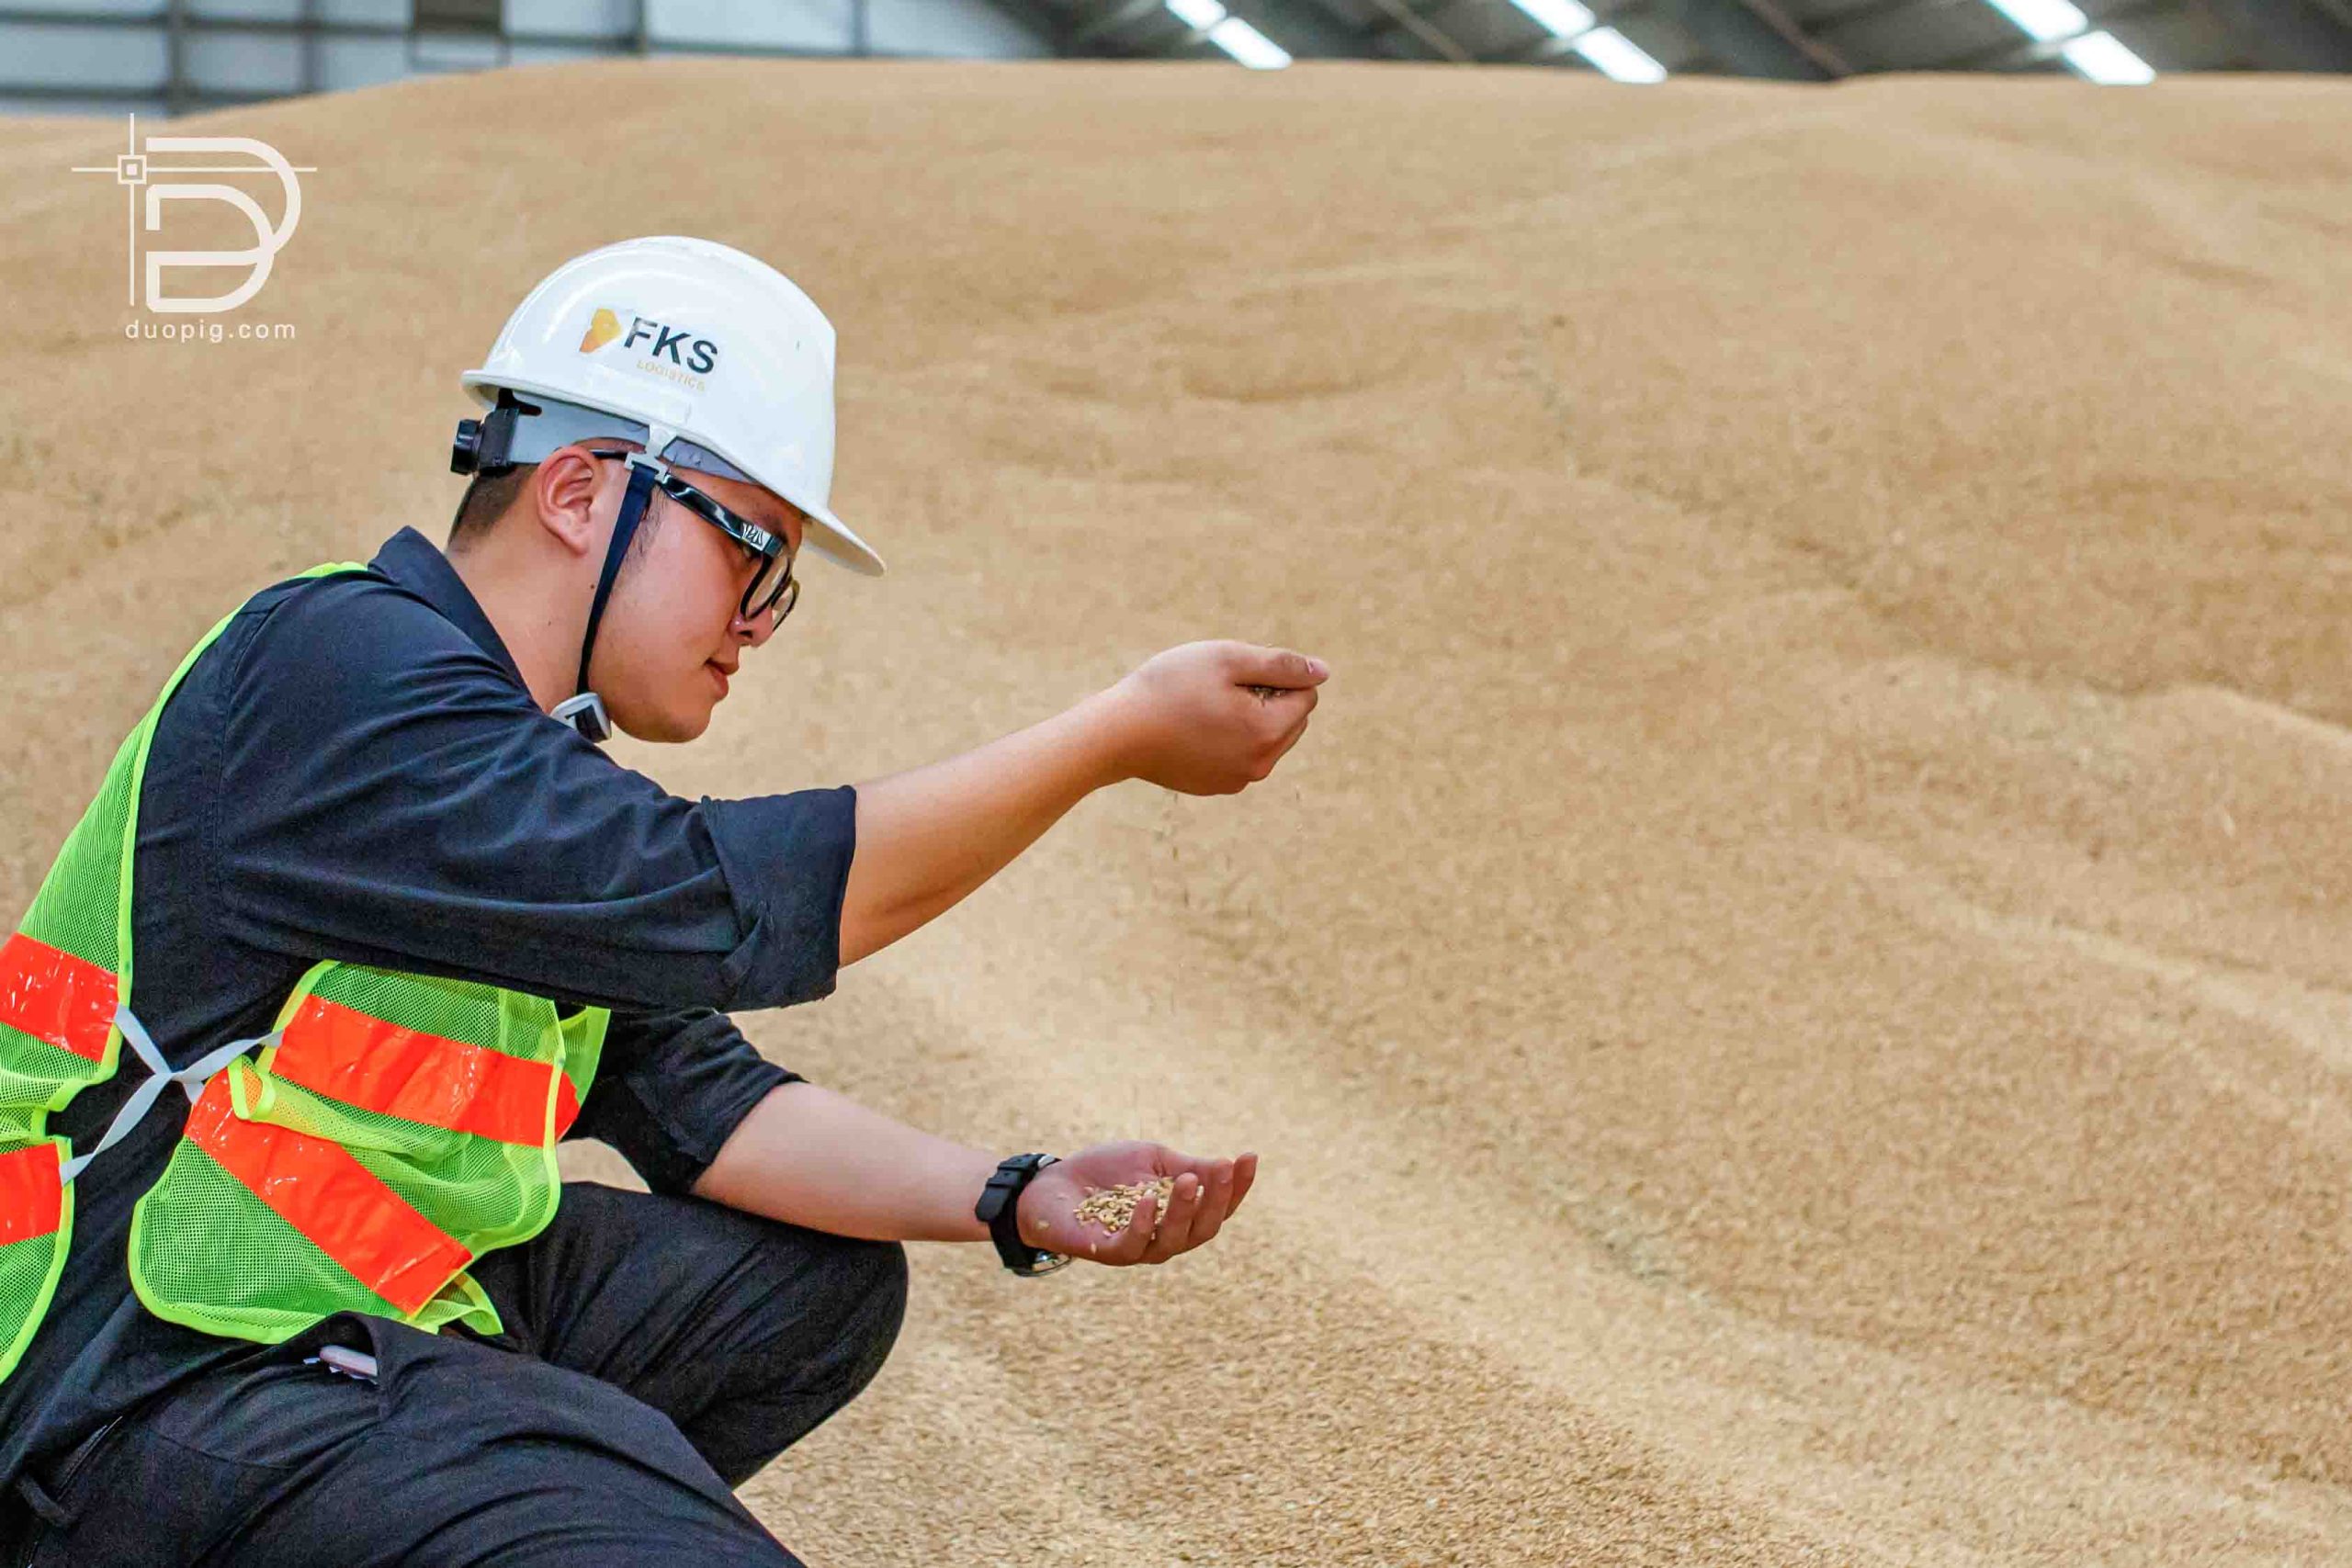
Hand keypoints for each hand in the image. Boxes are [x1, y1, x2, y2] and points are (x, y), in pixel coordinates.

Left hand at [1015, 1140, 1258, 1266]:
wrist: (1051, 1183)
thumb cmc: (1106, 1172)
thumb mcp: (1153, 1162)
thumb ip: (1187, 1167)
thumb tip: (1230, 1164)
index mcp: (1181, 1216)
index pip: (1219, 1207)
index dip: (1238, 1186)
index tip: (1248, 1156)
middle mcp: (1166, 1238)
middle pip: (1204, 1229)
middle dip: (1216, 1199)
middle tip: (1220, 1167)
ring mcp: (1138, 1249)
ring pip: (1173, 1241)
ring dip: (1183, 1211)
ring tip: (1186, 1180)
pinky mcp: (1106, 1252)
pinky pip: (1132, 1246)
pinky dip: (1143, 1224)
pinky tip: (1148, 1199)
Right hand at [1097, 641, 1327, 794]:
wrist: (1116, 733)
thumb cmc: (1170, 687)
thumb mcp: (1228, 659)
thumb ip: (1281, 664)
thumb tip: (1323, 672)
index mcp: (1268, 732)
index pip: (1306, 695)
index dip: (1274, 676)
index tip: (1233, 676)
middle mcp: (1260, 765)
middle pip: (1292, 720)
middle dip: (1269, 699)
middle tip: (1220, 690)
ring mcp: (1238, 780)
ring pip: (1267, 739)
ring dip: (1250, 719)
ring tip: (1204, 709)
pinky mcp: (1216, 786)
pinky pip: (1241, 755)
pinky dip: (1227, 739)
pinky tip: (1191, 729)